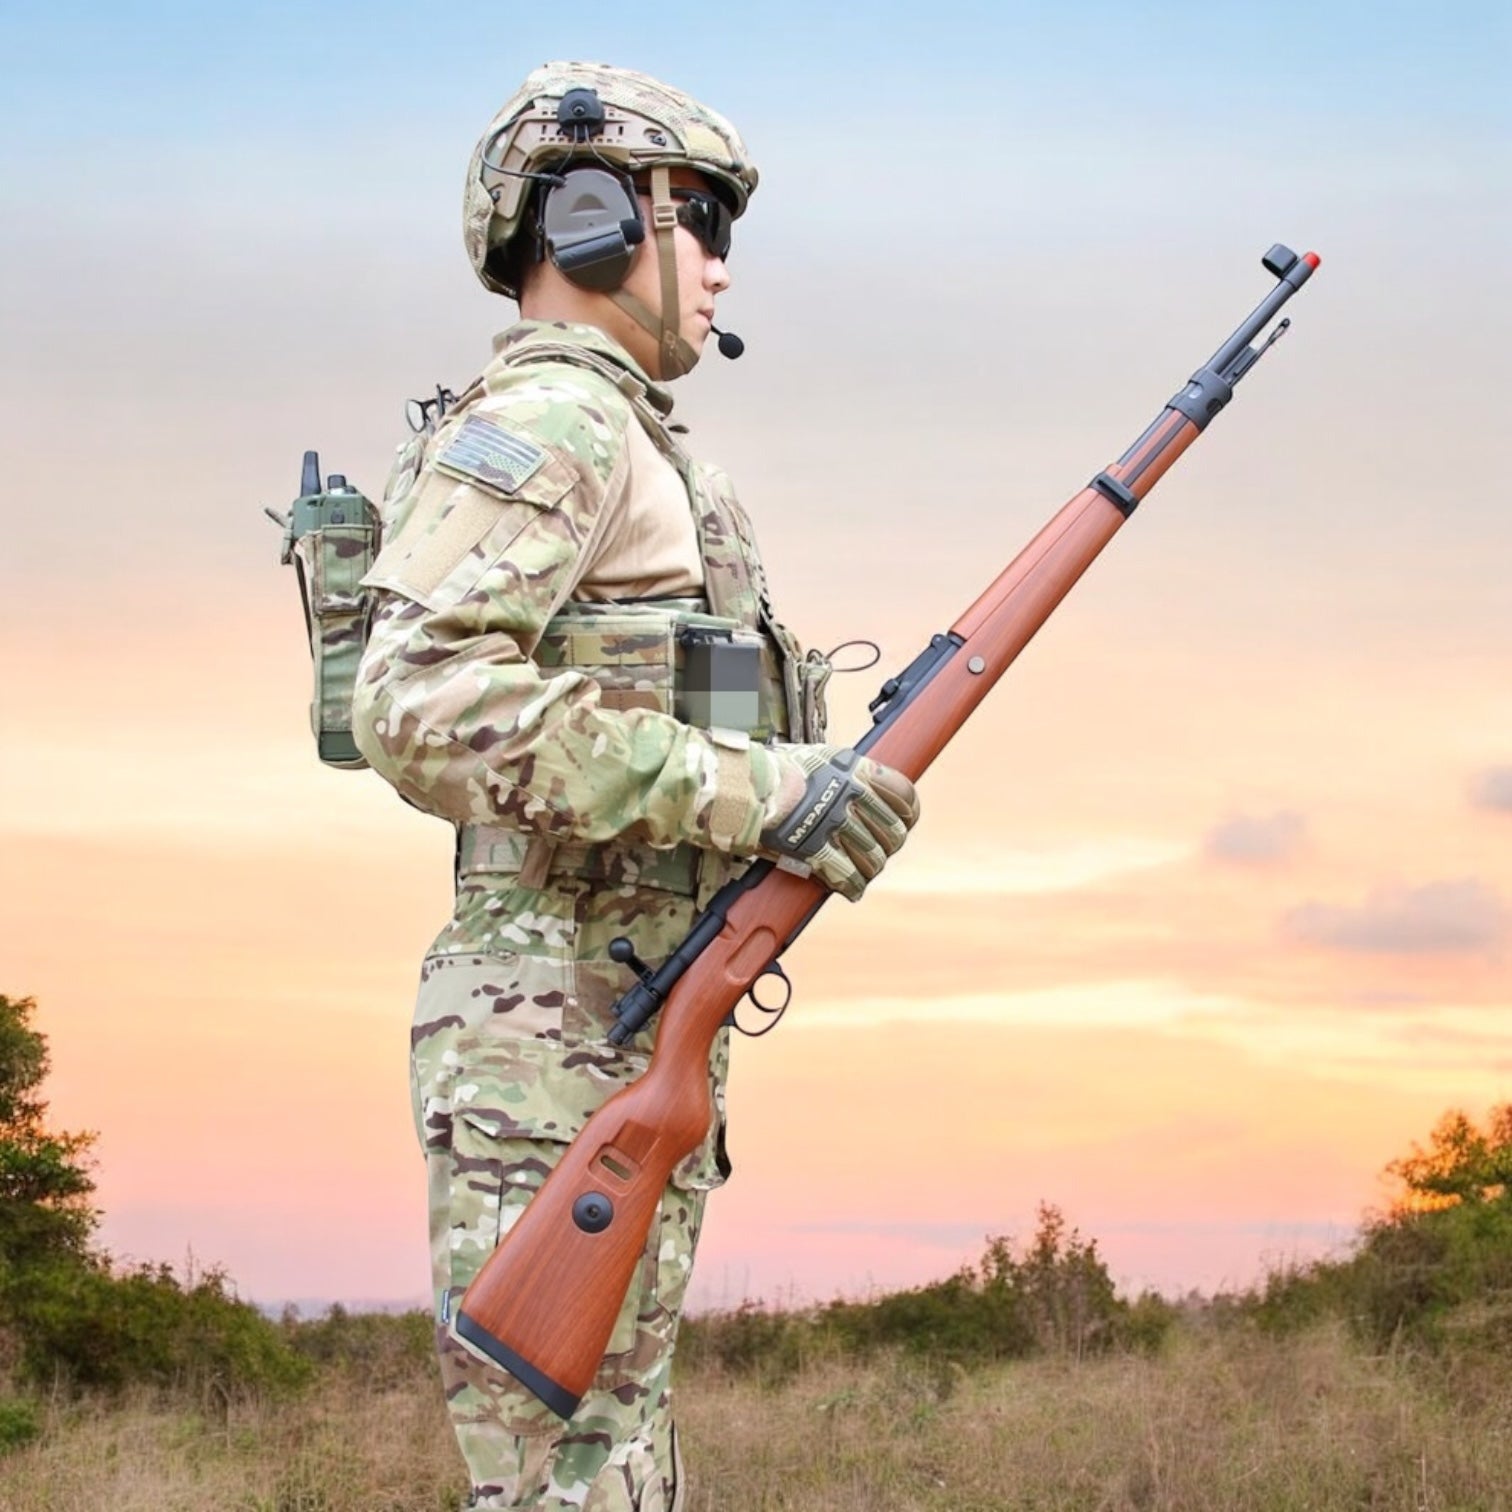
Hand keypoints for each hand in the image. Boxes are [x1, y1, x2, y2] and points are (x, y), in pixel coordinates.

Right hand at [757, 744, 918, 900]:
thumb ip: (846, 771)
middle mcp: (852, 797)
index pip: (903, 795)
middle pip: (892, 832)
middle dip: (887, 845)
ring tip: (863, 871)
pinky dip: (851, 886)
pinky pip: (846, 875)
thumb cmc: (779, 768)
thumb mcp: (822, 757)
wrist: (749, 784)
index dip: (908, 814)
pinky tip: (850, 889)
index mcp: (858, 771)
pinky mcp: (816, 848)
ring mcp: (836, 824)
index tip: (904, 821)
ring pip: (873, 858)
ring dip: (870, 868)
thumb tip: (860, 778)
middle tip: (877, 850)